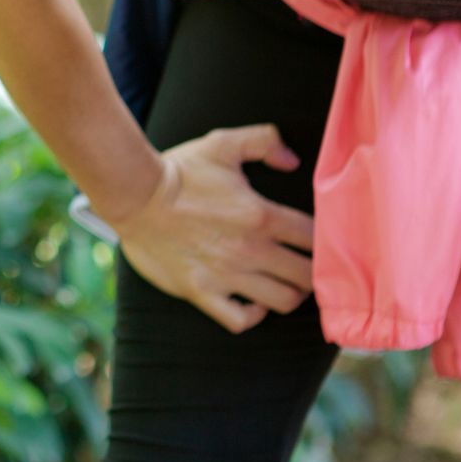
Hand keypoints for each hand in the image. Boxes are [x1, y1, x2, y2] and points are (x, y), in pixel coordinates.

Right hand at [107, 123, 314, 332]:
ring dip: (289, 293)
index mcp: (262, 215)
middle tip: (306, 266)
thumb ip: (264, 141)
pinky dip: (252, 315)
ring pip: (283, 301)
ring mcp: (227, 275)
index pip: (315, 238)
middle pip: (308, 276)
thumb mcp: (223, 143)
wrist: (135, 195)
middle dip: (314, 272)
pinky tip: (251, 301)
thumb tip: (292, 161)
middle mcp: (251, 250)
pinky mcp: (203, 292)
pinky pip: (241, 320)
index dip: (325, 241)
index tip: (319, 241)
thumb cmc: (181, 170)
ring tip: (284, 283)